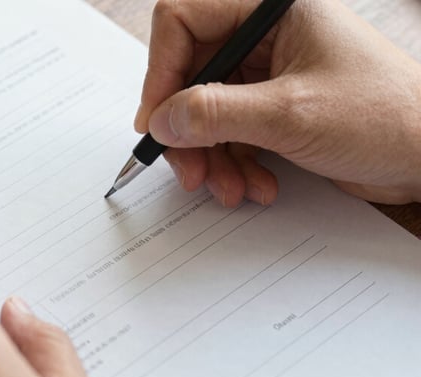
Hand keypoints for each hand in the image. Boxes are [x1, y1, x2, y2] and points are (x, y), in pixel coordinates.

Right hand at [135, 0, 420, 205]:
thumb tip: (161, 121)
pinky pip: (227, 132)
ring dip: (210, 156)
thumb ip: (216, 113)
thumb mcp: (291, 114)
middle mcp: (265, 35)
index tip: (157, 120)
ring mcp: (268, 72)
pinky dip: (232, 164)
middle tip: (190, 169)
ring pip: (204, 109)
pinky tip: (254, 185)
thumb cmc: (388, 116)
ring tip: (230, 188)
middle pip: (190, 73)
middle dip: (188, 129)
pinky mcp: (272, 106)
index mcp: (272, 9)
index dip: (162, 71)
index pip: (184, 20)